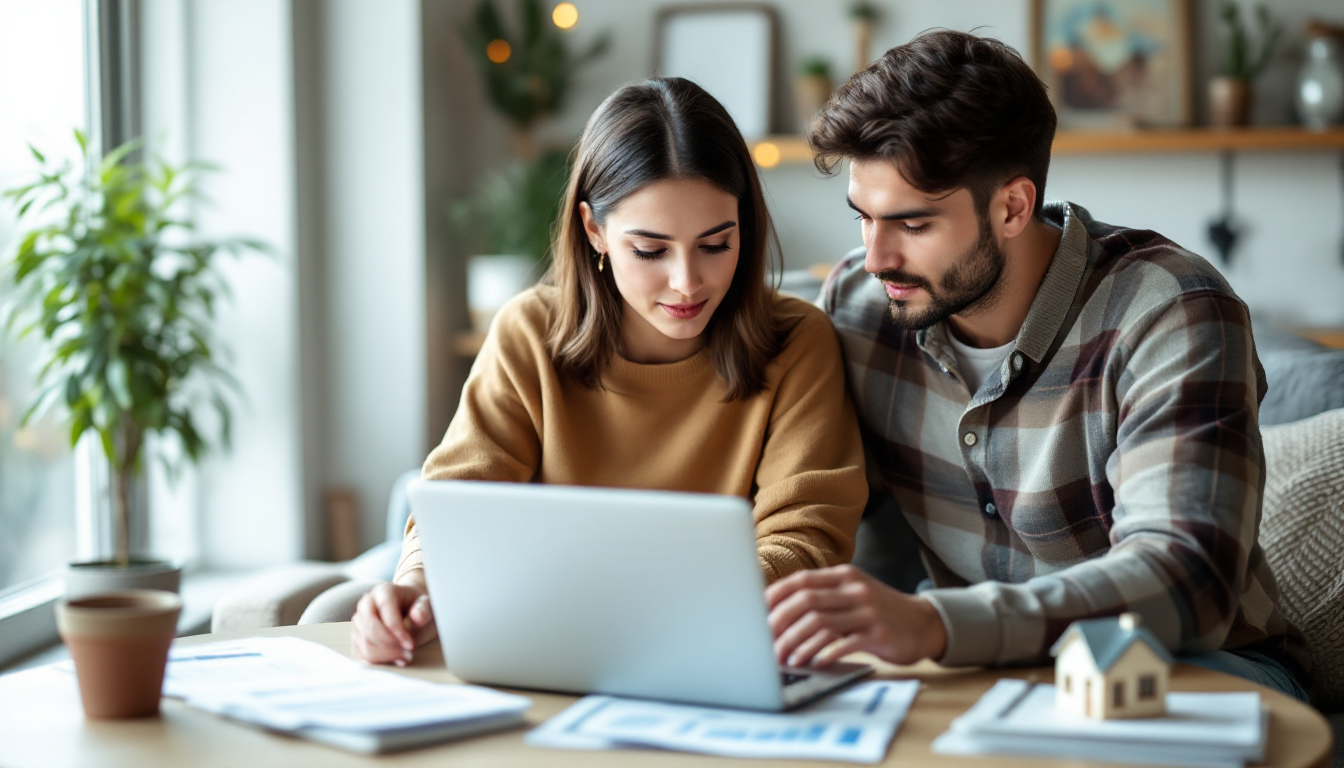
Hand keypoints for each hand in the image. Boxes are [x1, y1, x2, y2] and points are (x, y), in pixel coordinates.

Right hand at [351, 576, 437, 665]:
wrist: (412, 609)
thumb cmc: (419, 607)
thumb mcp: (428, 605)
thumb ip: (424, 610)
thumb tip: (417, 617)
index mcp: (384, 591)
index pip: (385, 610)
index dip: (397, 631)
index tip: (411, 644)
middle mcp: (367, 603)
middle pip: (370, 629)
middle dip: (390, 646)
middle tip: (409, 654)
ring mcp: (359, 619)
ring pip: (364, 643)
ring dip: (385, 655)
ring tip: (405, 657)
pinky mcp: (357, 635)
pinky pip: (361, 652)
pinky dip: (378, 660)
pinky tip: (395, 659)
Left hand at [766, 564, 946, 667]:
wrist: (923, 623)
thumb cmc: (879, 611)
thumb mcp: (852, 594)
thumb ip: (824, 596)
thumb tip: (779, 610)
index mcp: (844, 576)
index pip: (801, 581)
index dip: (775, 596)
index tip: (757, 613)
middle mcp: (854, 589)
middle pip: (807, 602)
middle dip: (780, 623)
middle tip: (765, 642)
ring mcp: (868, 611)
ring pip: (822, 623)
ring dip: (798, 643)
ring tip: (786, 658)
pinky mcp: (879, 633)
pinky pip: (845, 643)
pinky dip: (825, 653)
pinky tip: (813, 662)